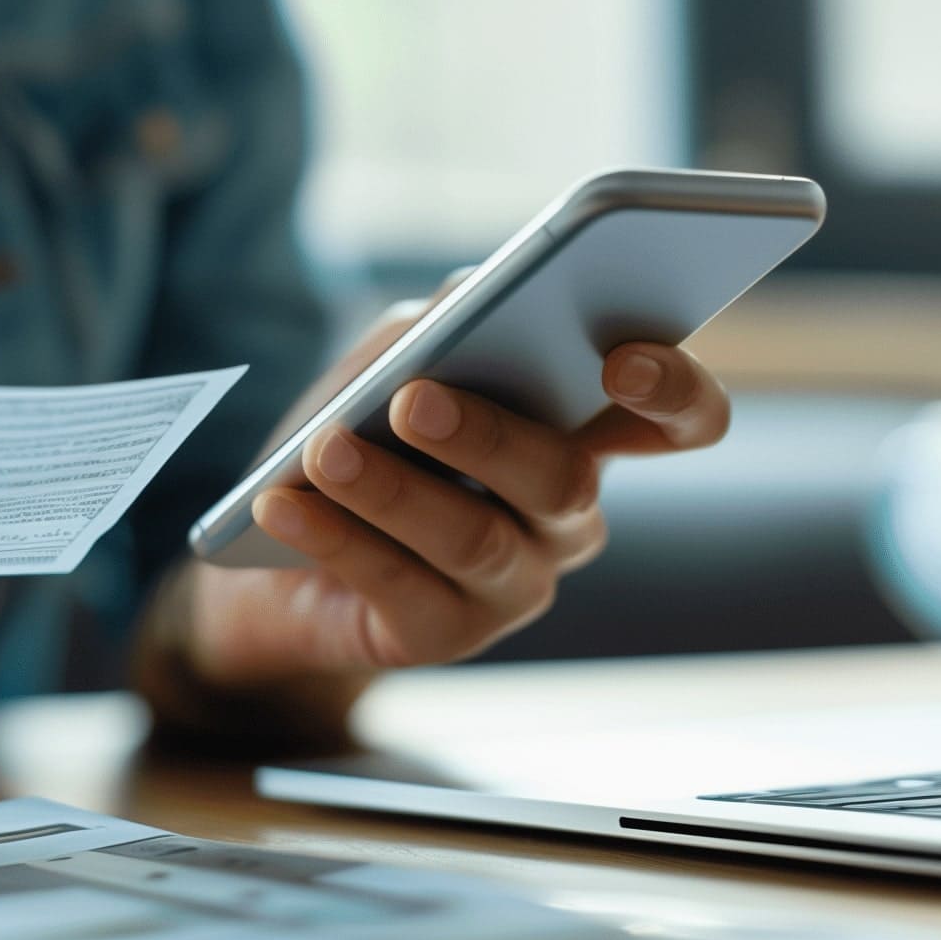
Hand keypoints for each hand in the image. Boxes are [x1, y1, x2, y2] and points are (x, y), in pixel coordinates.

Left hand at [142, 304, 733, 727]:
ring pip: (476, 540)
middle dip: (488, 436)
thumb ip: (442, 322)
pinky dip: (335, 536)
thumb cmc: (352, 432)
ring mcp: (515, 586)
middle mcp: (565, 516)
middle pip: (563, 480)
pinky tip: (284, 502)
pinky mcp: (444, 638)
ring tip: (325, 450)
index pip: (677, 420)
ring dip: (393, 489)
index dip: (673, 393)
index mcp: (580, 432)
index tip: (622, 360)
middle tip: (413, 399)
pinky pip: (396, 587)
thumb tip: (467, 302)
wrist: (262, 552)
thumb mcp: (391, 356)